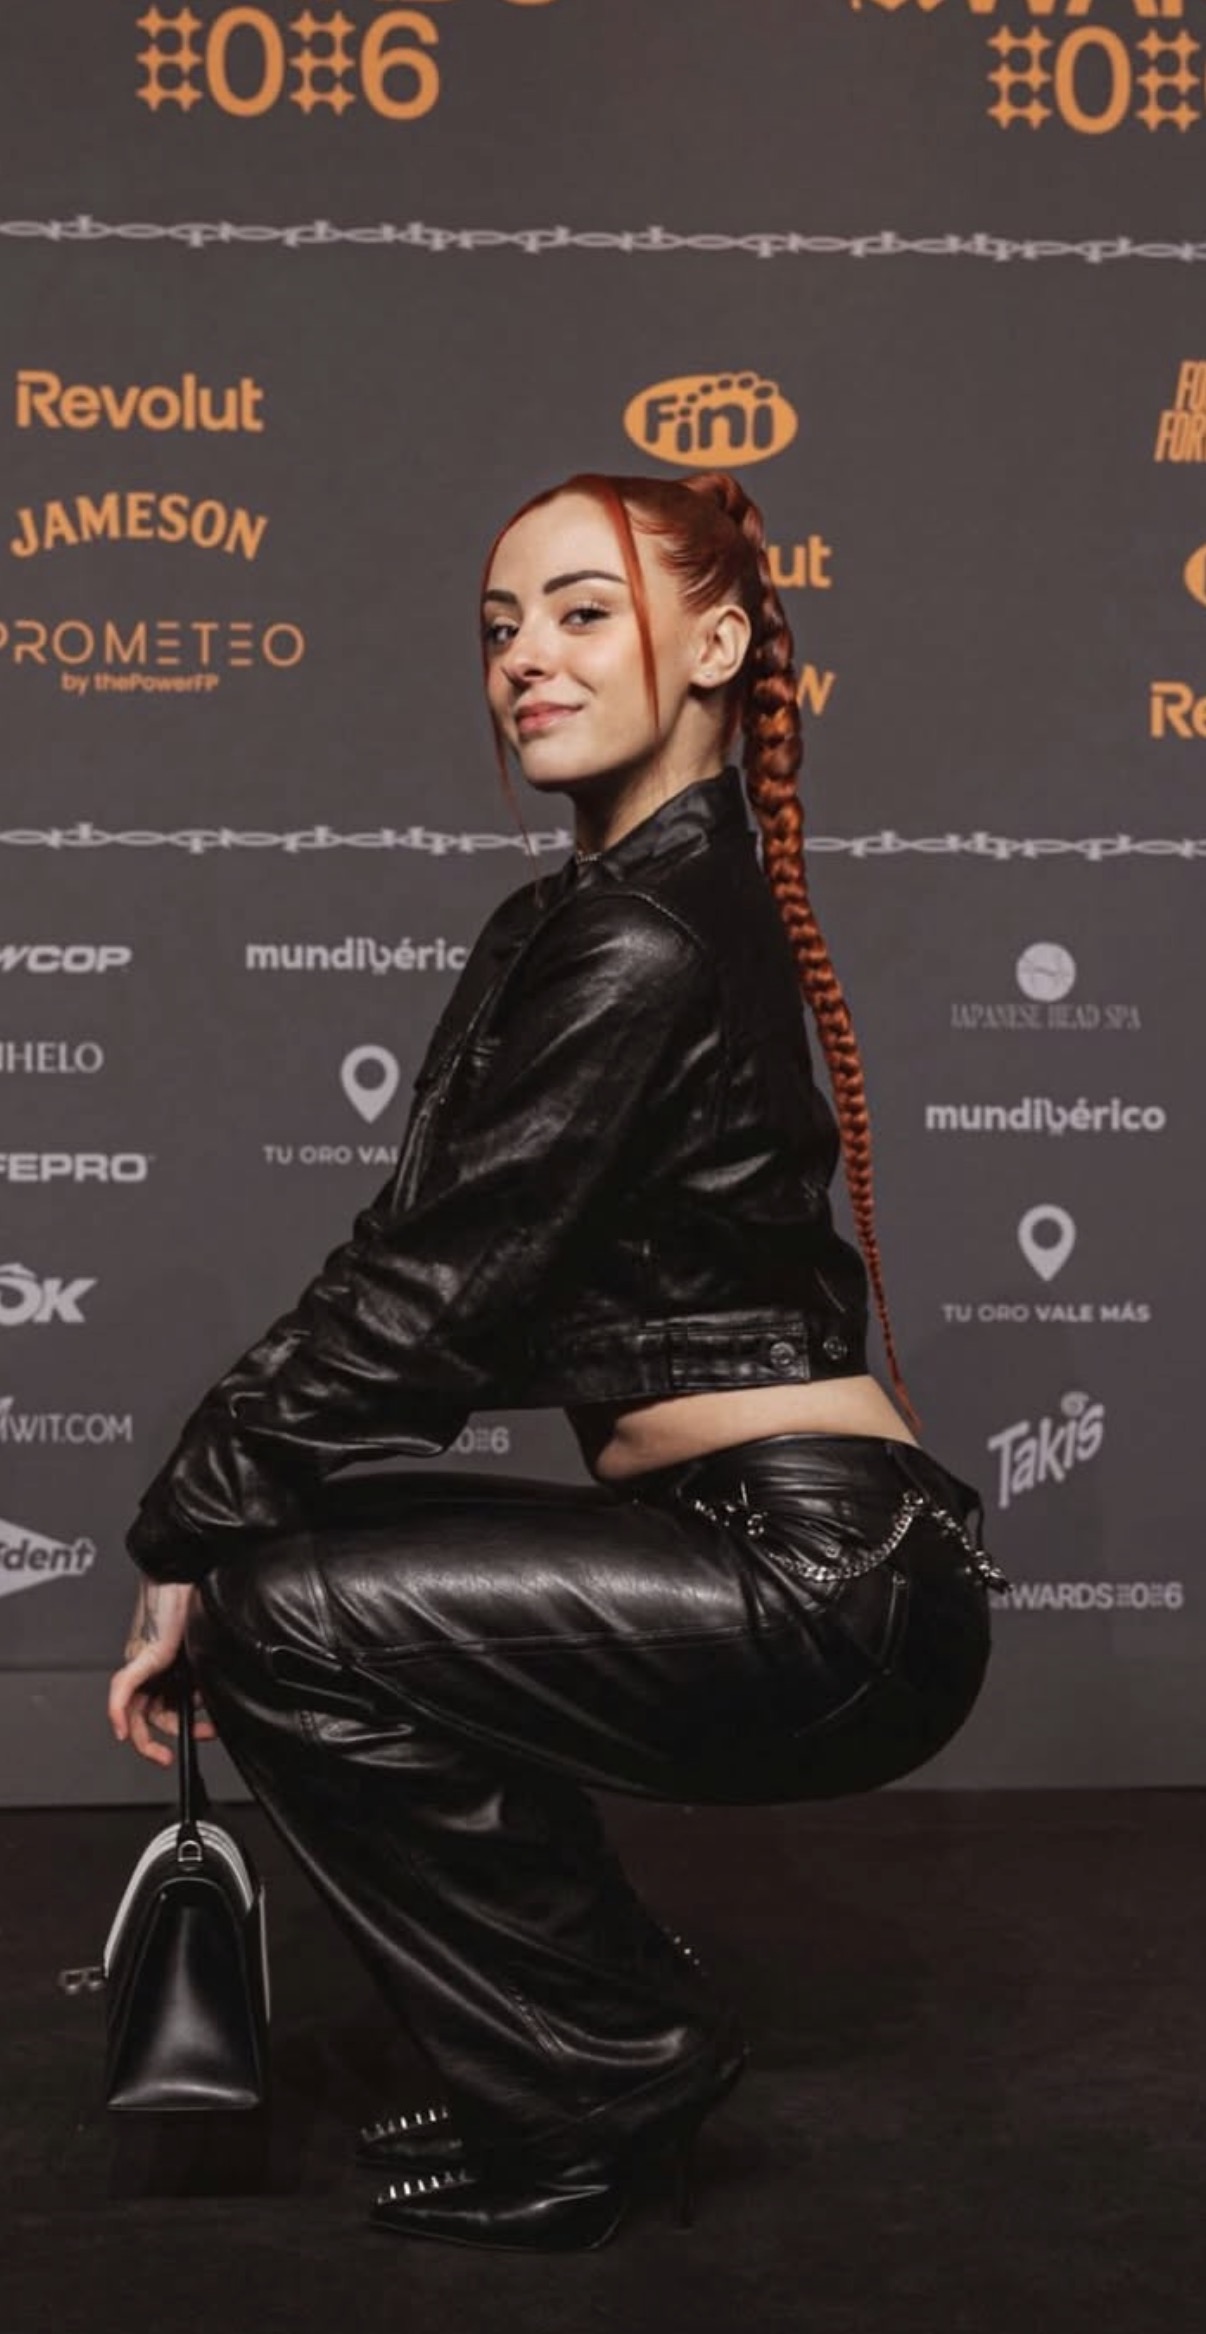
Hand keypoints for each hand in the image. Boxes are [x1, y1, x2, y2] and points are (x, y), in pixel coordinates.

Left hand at [108, 1579, 217, 1766]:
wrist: (188, 1569)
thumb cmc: (198, 1599)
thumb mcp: (207, 1646)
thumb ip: (208, 1672)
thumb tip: (224, 1695)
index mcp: (167, 1664)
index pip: (161, 1704)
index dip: (172, 1729)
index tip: (187, 1743)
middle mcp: (151, 1665)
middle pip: (145, 1714)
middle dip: (157, 1742)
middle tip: (169, 1758)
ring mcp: (144, 1659)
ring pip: (133, 1708)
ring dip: (144, 1736)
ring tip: (163, 1752)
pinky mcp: (144, 1652)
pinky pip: (123, 1687)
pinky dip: (118, 1710)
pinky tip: (121, 1729)